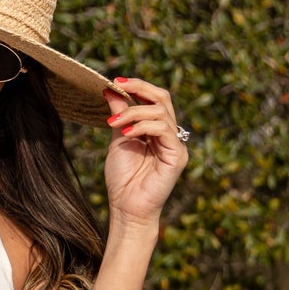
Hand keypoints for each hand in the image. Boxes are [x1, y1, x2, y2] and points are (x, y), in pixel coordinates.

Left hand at [102, 76, 189, 226]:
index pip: (154, 99)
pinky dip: (142, 126)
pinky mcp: (177, 156)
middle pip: (163, 99)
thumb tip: (110, 90)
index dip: (138, 87)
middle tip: (118, 85)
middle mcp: (169, 135)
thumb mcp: (118, 140)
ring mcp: (176, 145)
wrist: (126, 208)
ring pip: (161, 112)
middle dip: (140, 88)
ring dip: (133, 112)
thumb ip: (119, 115)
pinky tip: (125, 133)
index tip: (115, 81)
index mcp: (156, 130)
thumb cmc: (122, 179)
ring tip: (113, 123)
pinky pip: (163, 130)